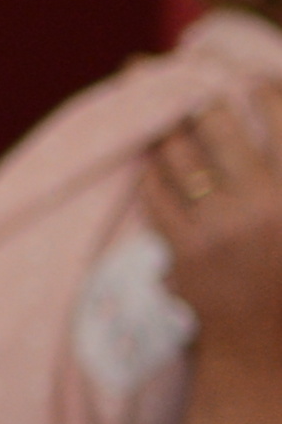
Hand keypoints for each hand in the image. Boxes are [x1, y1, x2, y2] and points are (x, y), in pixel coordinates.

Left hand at [142, 87, 281, 361]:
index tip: (253, 77)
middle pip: (216, 125)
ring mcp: (218, 229)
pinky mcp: (182, 252)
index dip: (265, 88)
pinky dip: (154, 170)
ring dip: (167, 126)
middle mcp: (263, 206)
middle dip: (197, 93)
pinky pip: (156, 194)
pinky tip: (154, 158)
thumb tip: (276, 124)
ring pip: (176, 156)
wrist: (271, 352)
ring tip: (159, 104)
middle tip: (181, 71)